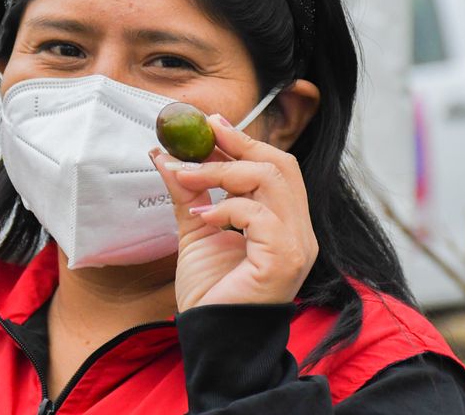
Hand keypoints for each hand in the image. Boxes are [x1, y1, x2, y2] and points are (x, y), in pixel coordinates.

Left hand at [150, 114, 317, 311]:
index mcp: (283, 223)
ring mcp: (296, 245)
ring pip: (271, 180)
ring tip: (186, 176)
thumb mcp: (196, 231)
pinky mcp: (284, 259)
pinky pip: (259, 215)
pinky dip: (227, 208)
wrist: (211, 340)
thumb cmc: (211, 292)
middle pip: (281, 165)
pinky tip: (203, 217)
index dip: (245, 140)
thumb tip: (166, 155)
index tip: (210, 124)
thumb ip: (188, 194)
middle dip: (239, 143)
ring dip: (222, 171)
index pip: (276, 167)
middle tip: (201, 134)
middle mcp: (298, 231)